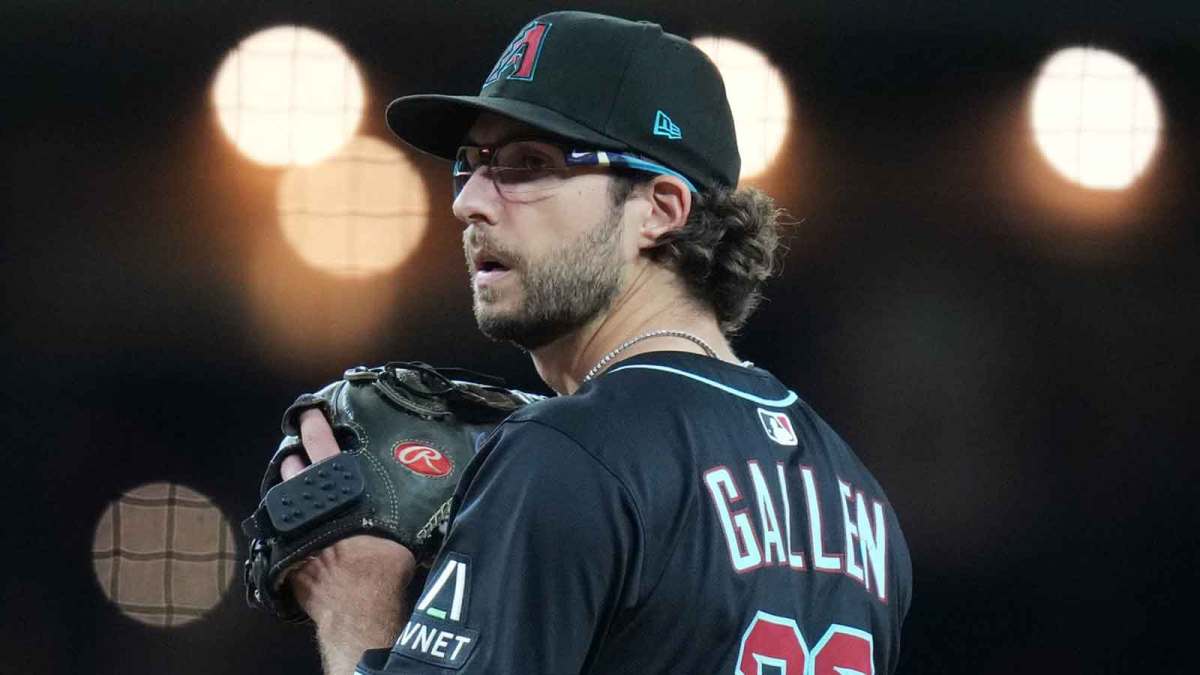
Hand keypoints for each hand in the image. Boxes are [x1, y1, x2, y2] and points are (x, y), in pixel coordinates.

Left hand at [283, 410, 416, 671]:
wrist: (356, 609)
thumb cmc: (382, 566)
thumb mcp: (401, 528)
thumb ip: (400, 509)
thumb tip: (427, 498)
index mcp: (338, 489)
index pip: (321, 443)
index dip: (313, 424)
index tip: (309, 412)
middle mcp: (308, 505)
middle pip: (292, 469)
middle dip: (294, 459)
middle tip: (300, 454)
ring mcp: (291, 532)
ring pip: (281, 500)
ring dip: (287, 492)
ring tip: (296, 490)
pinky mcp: (283, 558)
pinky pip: (280, 535)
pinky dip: (286, 530)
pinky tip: (297, 534)